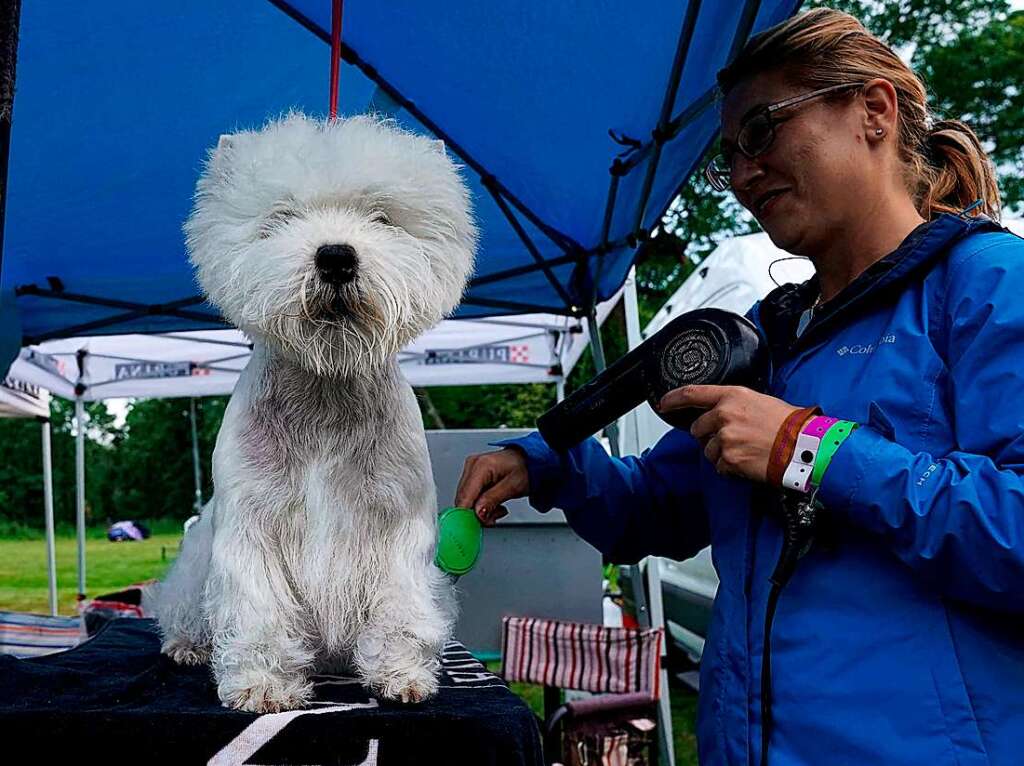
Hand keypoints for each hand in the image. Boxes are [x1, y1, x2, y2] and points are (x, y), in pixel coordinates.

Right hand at [454, 448, 529, 525]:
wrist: (529, 461)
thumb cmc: (526, 468)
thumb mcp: (513, 486)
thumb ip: (493, 500)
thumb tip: (478, 513)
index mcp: (481, 465)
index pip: (465, 497)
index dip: (468, 515)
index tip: (476, 525)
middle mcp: (472, 466)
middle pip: (463, 500)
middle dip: (477, 514)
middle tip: (494, 517)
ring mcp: (470, 470)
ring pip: (465, 500)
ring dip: (480, 511)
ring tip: (497, 509)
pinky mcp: (471, 477)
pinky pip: (469, 497)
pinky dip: (480, 505)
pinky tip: (492, 504)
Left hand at [658, 385, 802, 482]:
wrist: (804, 446)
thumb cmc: (788, 425)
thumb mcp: (759, 401)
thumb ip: (734, 405)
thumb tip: (718, 414)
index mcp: (732, 396)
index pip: (692, 393)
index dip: (673, 398)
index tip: (663, 403)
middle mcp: (724, 415)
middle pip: (697, 429)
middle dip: (709, 436)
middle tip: (734, 439)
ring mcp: (724, 438)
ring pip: (708, 450)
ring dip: (722, 453)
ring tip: (746, 450)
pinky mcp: (728, 459)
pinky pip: (719, 466)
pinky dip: (730, 468)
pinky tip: (748, 461)